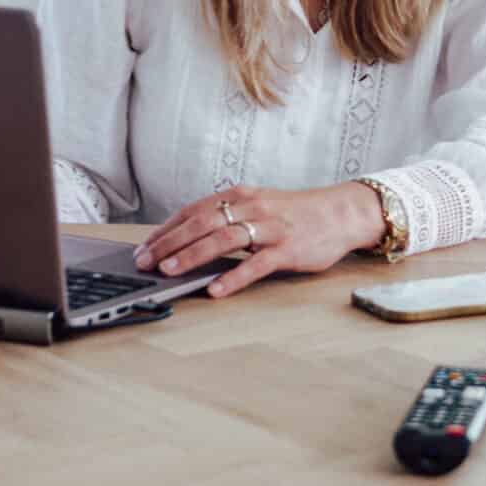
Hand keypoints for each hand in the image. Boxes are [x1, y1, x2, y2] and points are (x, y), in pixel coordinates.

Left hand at [134, 182, 380, 298]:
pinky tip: (215, 289)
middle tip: (145, 261)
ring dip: (193, 255)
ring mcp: (271, 227)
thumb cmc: (296, 214)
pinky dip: (233, 277)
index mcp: (241, 196)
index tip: (144, 246)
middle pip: (202, 222)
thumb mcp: (259, 207)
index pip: (194, 210)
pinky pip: (256, 263)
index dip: (167, 228)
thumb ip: (230, 218)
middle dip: (170, 242)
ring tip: (170, 271)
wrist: (341, 213)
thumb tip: (190, 239)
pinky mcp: (288, 249)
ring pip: (224, 238)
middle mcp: (252, 207)